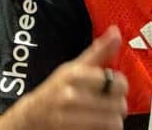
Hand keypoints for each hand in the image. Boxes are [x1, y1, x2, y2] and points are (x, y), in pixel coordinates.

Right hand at [10, 25, 128, 129]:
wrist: (31, 117)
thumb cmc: (56, 90)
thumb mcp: (74, 67)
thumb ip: (99, 51)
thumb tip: (116, 31)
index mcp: (74, 75)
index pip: (115, 81)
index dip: (120, 85)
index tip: (116, 86)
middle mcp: (70, 96)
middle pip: (118, 104)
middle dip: (118, 104)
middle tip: (111, 103)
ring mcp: (69, 118)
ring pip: (113, 122)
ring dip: (113, 120)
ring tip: (105, 116)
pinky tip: (97, 125)